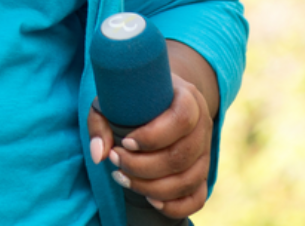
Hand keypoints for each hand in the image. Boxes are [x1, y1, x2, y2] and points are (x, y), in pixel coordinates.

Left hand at [87, 71, 213, 219]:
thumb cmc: (136, 100)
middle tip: (115, 160)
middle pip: (181, 156)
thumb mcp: (115, 99)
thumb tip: (99, 155)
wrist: (163, 99)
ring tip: (123, 178)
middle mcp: (202, 126)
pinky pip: (197, 198)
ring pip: (188, 180)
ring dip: (152, 187)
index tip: (125, 142)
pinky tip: (149, 199)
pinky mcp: (202, 174)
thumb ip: (101, 122)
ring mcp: (205, 153)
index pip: (181, 120)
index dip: (152, 137)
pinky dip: (174, 205)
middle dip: (143, 166)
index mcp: (187, 99)